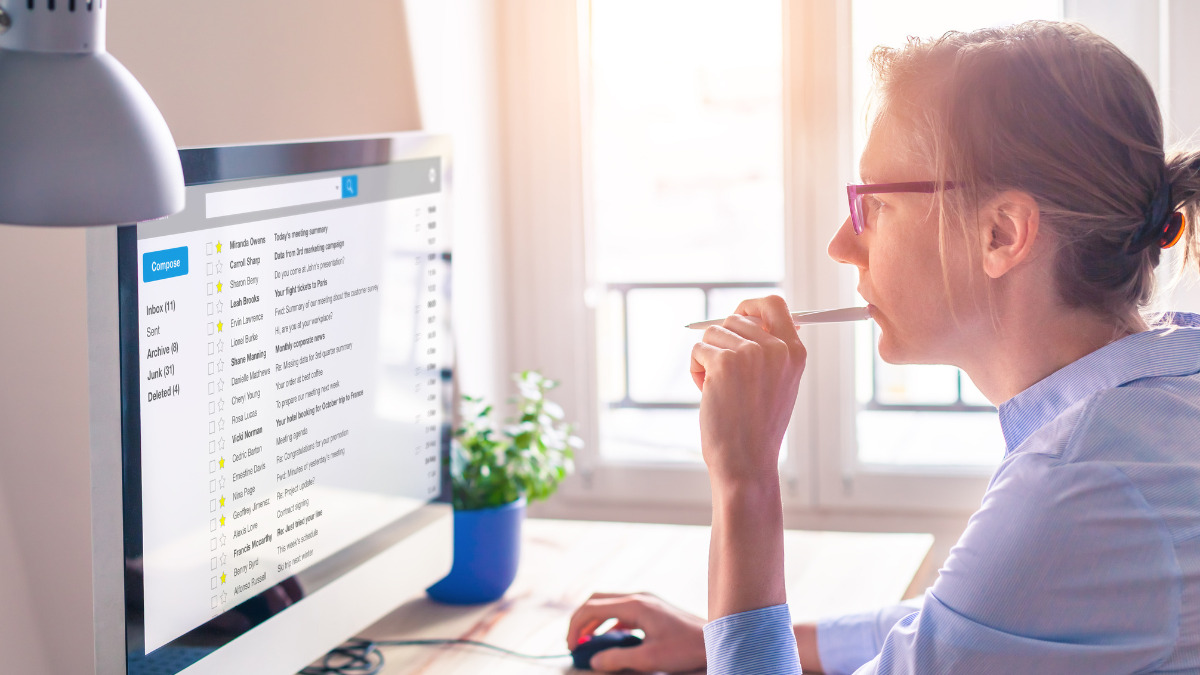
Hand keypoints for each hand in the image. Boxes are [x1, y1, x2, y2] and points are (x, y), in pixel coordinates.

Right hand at [566, 592, 706, 672]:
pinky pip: (622, 611)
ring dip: (595, 622)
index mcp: (635, 605)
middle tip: (574, 642)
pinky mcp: (652, 608)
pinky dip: (610, 624)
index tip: (571, 645)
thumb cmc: (686, 648)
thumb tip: (594, 660)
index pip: (592, 607)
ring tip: (587, 643)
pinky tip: (611, 641)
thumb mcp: (649, 659)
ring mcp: (646, 601)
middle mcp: (638, 597)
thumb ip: (618, 659)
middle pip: (597, 601)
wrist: (715, 640)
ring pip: (609, 605)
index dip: (575, 626)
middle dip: (581, 620)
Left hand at [689, 295, 806, 484]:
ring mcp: (750, 353)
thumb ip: (771, 350)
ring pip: (712, 333)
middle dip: (722, 343)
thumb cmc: (757, 427)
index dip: (750, 306)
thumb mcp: (779, 384)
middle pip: (734, 318)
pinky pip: (698, 350)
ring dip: (708, 359)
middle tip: (726, 377)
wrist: (747, 461)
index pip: (774, 304)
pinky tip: (708, 395)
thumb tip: (749, 316)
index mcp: (795, 352)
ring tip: (720, 390)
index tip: (738, 315)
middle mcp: (776, 348)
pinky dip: (696, 371)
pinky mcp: (724, 362)